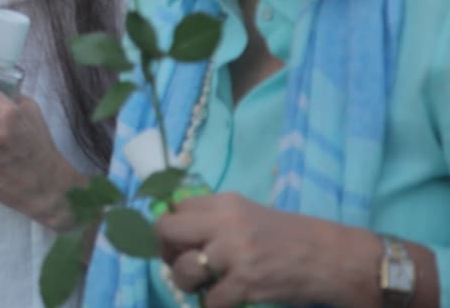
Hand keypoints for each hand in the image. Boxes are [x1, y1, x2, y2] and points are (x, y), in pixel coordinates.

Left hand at [156, 192, 350, 307]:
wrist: (334, 259)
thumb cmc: (292, 237)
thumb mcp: (250, 214)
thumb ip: (217, 218)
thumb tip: (180, 233)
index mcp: (225, 202)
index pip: (175, 208)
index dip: (172, 228)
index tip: (179, 242)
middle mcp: (225, 222)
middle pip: (166, 231)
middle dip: (167, 251)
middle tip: (181, 264)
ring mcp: (234, 253)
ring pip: (181, 269)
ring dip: (186, 283)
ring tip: (203, 286)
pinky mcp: (246, 283)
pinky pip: (209, 300)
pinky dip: (212, 305)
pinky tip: (223, 301)